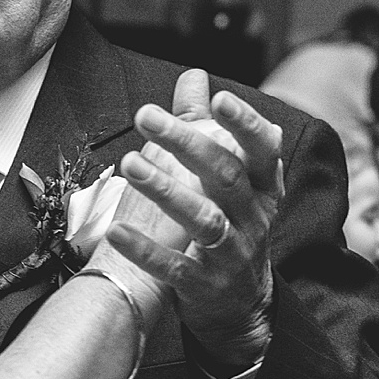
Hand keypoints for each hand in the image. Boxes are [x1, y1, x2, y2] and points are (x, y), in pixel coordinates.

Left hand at [108, 69, 281, 369]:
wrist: (238, 302)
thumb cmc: (229, 222)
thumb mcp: (230, 177)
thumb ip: (206, 125)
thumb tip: (194, 77)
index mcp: (262, 185)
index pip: (262, 149)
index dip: (245, 124)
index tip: (220, 100)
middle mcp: (253, 216)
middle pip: (225, 175)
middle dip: (186, 143)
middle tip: (146, 115)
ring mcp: (232, 252)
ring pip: (204, 220)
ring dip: (165, 191)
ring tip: (129, 164)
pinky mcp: (205, 284)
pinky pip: (176, 267)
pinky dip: (146, 251)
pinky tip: (116, 232)